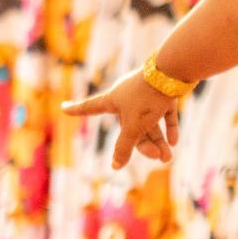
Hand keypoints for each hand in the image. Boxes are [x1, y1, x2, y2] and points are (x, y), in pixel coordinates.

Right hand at [63, 70, 179, 169]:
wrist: (173, 72)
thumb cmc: (147, 98)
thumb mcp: (134, 126)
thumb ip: (124, 147)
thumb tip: (115, 166)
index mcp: (113, 99)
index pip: (90, 107)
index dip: (76, 110)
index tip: (63, 108)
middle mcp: (127, 97)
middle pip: (130, 126)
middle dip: (143, 144)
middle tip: (158, 157)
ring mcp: (146, 94)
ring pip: (149, 122)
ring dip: (158, 141)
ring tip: (168, 157)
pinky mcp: (163, 93)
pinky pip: (163, 113)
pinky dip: (168, 128)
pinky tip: (174, 143)